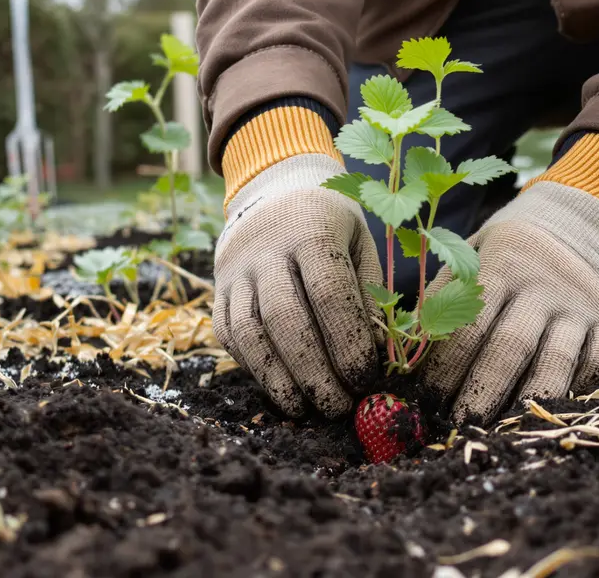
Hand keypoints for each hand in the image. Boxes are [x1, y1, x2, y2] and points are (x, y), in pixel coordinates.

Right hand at [213, 154, 384, 417]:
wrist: (273, 189)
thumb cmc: (331, 223)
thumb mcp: (360, 242)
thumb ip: (370, 293)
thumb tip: (381, 354)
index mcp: (312, 230)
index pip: (329, 293)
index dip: (348, 341)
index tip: (366, 378)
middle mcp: (266, 250)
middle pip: (285, 319)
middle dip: (314, 372)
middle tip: (339, 407)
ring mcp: (236, 272)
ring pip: (249, 333)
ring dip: (278, 379)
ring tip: (306, 409)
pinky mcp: (217, 291)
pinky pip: (229, 335)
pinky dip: (254, 368)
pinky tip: (280, 390)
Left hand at [419, 183, 598, 425]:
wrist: (584, 216)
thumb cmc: (513, 244)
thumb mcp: (476, 248)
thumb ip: (448, 288)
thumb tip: (414, 337)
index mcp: (502, 265)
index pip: (469, 322)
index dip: (447, 364)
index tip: (427, 395)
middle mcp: (543, 285)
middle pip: (511, 346)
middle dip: (482, 389)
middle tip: (460, 422)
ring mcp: (580, 304)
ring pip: (557, 360)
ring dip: (529, 399)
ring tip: (505, 429)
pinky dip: (579, 388)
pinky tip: (554, 409)